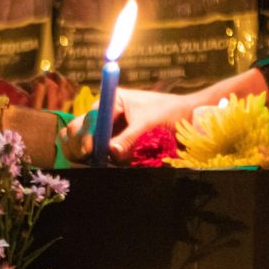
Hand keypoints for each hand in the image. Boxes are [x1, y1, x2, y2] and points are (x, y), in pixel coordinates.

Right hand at [59, 87, 195, 162]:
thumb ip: (129, 136)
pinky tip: (103, 166)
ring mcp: (109, 133)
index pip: (89, 118)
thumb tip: (111, 153)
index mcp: (110, 101)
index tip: (89, 149)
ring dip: (87, 157)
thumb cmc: (170, 111)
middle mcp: (106, 116)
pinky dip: (99, 163)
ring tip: (95, 164)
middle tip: (87, 158)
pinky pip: (101, 157)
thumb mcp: (149, 121)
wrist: (189, 118)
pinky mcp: (116, 147)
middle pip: (78, 131)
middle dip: (78, 145)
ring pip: (85, 146)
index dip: (85, 133)